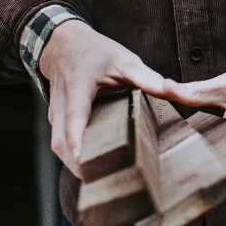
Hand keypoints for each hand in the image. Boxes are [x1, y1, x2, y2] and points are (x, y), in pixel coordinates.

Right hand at [39, 21, 166, 177]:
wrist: (63, 42)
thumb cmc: (96, 51)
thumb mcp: (123, 59)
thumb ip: (146, 77)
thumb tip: (171, 89)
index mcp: (79, 85)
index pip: (75, 116)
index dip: (77, 140)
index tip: (84, 160)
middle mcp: (62, 102)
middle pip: (61, 141)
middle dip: (78, 165)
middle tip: (103, 183)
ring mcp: (54, 112)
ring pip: (57, 146)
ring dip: (74, 164)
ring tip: (101, 182)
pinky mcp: (55, 119)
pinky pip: (59, 142)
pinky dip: (72, 157)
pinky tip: (92, 167)